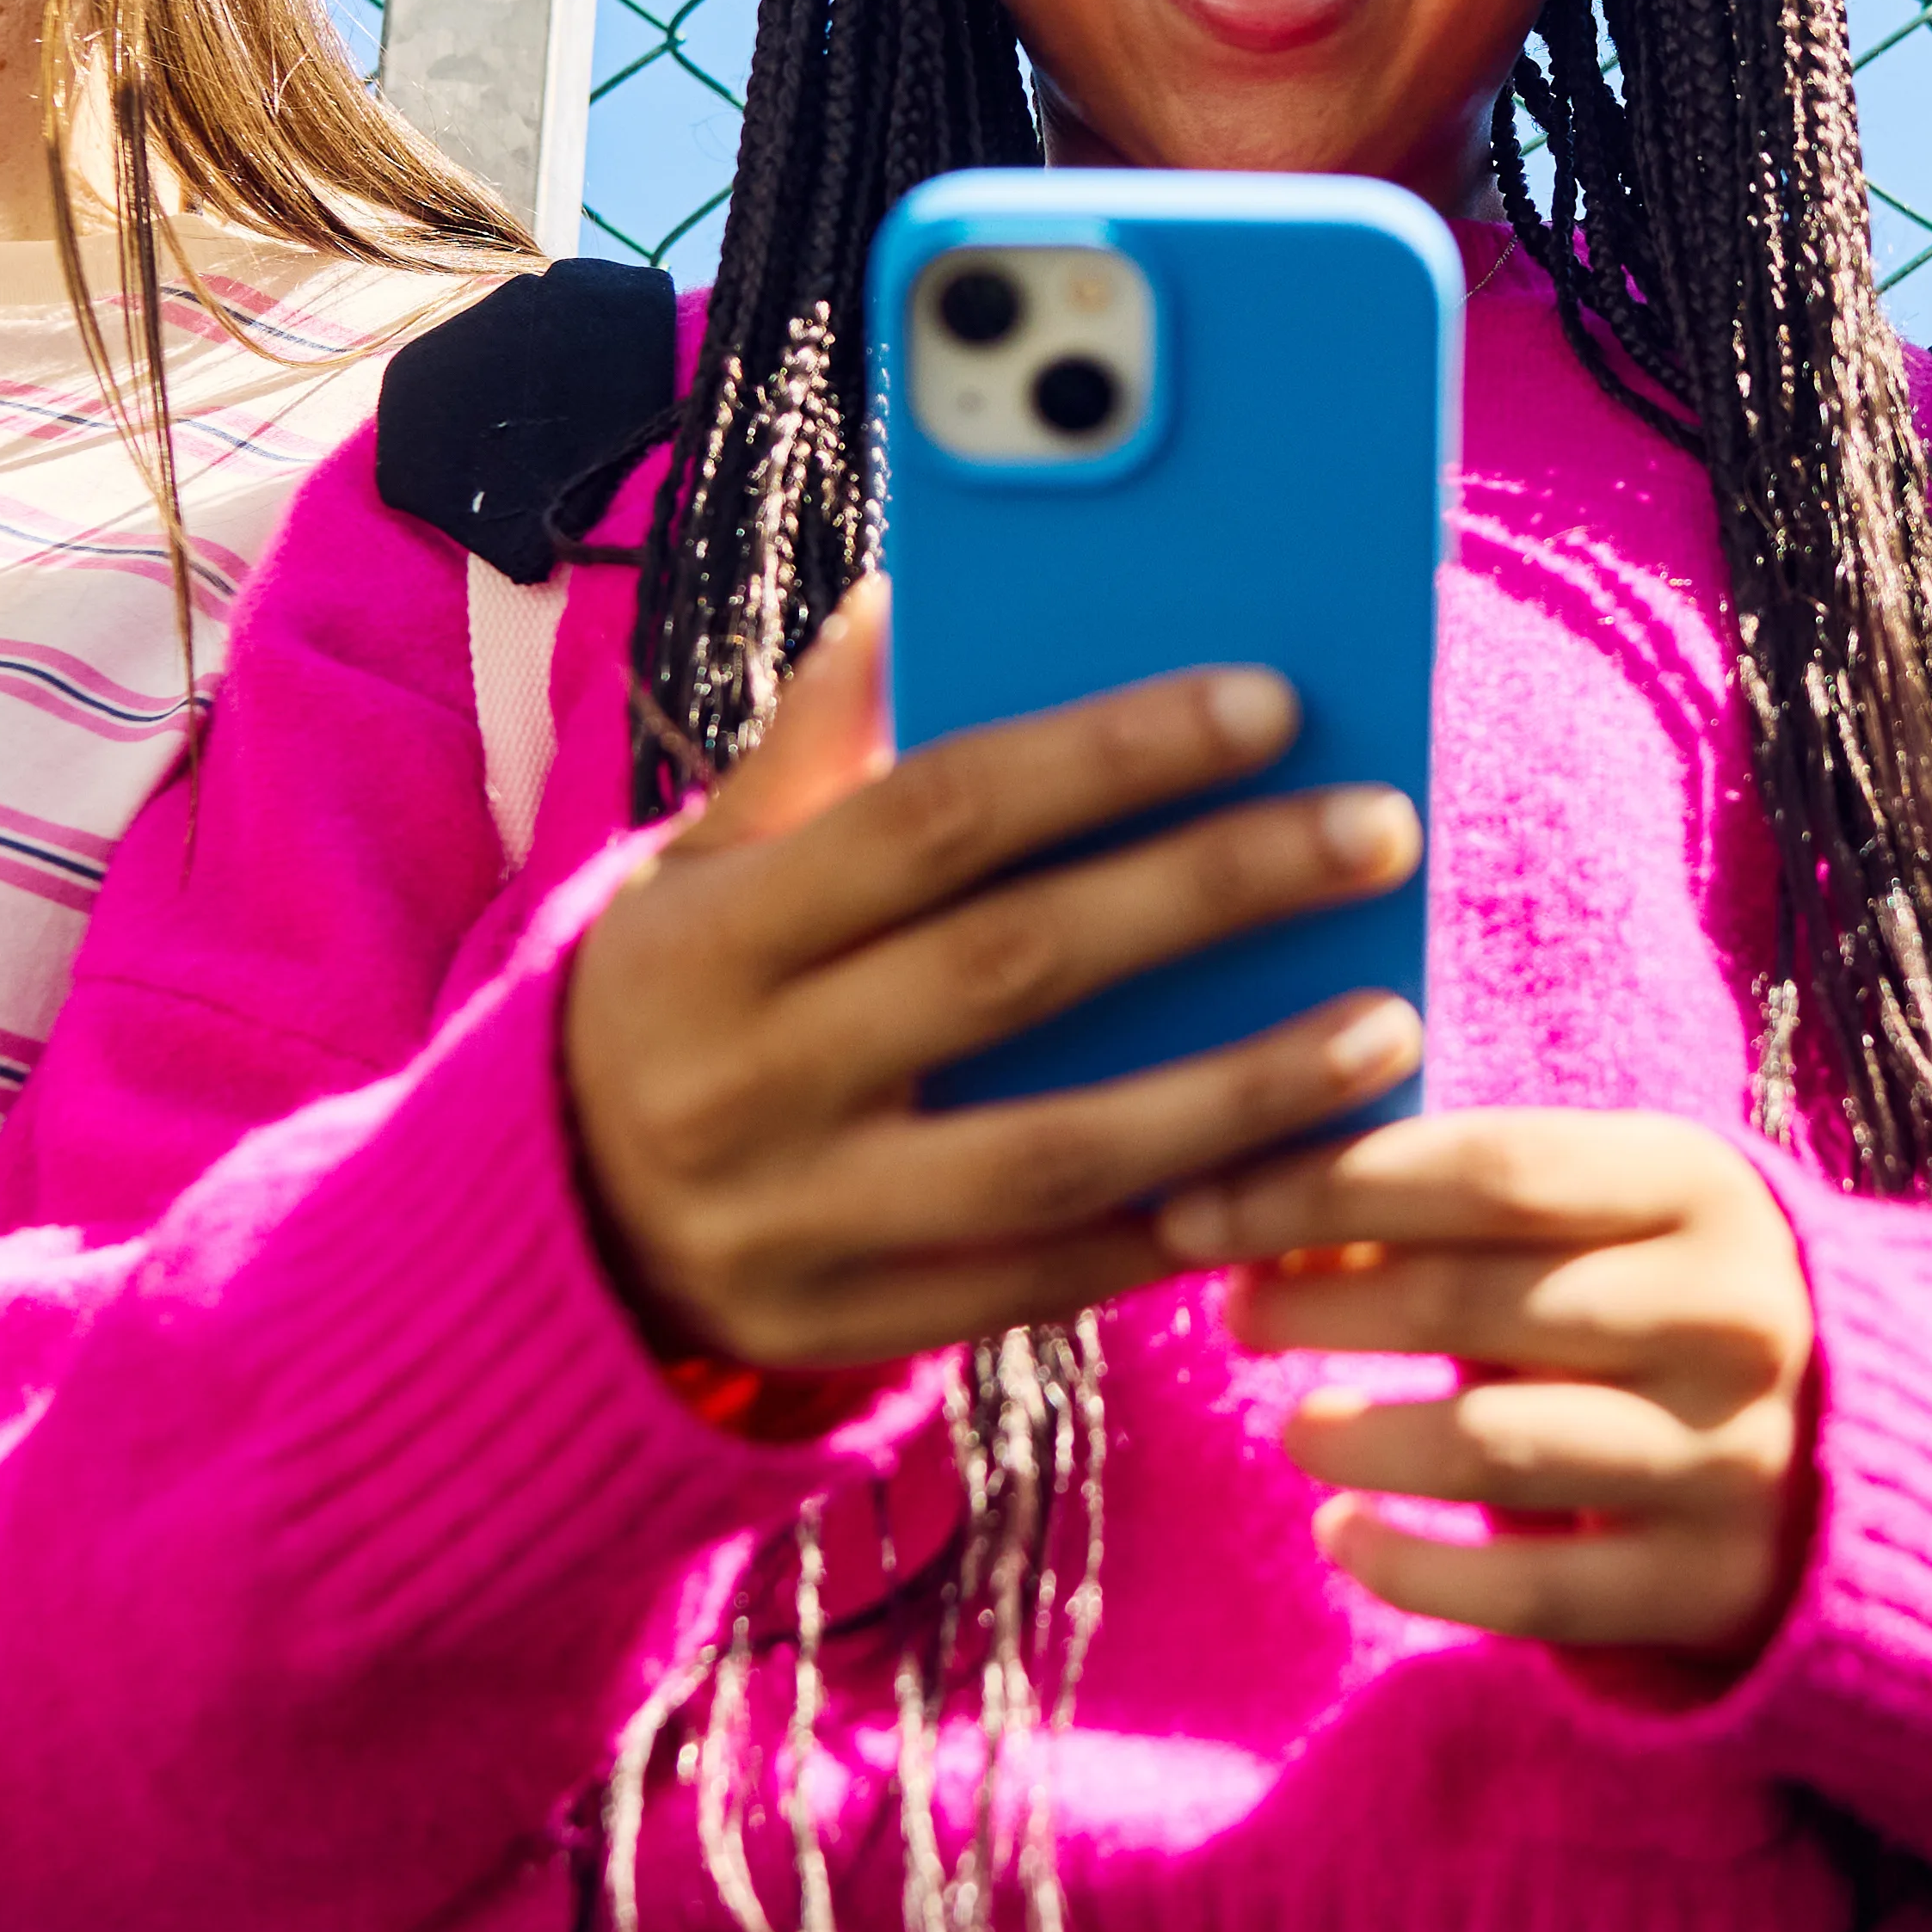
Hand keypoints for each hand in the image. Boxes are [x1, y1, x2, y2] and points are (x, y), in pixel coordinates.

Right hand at [560, 583, 1423, 1373]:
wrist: (544, 1241)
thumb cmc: (669, 1007)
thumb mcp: (695, 875)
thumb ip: (807, 754)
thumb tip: (907, 600)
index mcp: (712, 934)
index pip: (934, 815)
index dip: (1105, 754)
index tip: (1265, 701)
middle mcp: (749, 1078)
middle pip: (1017, 966)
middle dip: (1213, 890)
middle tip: (1376, 830)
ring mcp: (802, 1221)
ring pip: (1059, 1151)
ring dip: (1243, 1088)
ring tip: (1387, 1024)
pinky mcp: (854, 1331)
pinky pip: (1049, 1282)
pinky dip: (1179, 1226)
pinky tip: (1300, 1171)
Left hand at [1158, 1109, 1813, 1661]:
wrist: (1858, 1454)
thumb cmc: (1669, 1301)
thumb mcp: (1606, 1219)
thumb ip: (1461, 1202)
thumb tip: (1257, 1198)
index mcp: (1703, 1189)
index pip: (1489, 1168)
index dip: (1327, 1184)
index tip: (1203, 1198)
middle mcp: (1730, 1316)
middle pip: (1473, 1300)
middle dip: (1321, 1302)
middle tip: (1233, 1310)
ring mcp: (1728, 1457)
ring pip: (1492, 1445)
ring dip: (1360, 1436)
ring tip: (1293, 1428)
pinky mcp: (1706, 1583)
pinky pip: (1525, 1588)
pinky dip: (1408, 1565)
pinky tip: (1342, 1536)